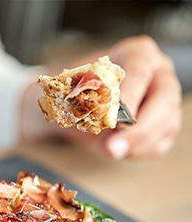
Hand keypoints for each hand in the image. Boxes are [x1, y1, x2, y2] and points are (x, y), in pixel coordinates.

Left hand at [21, 35, 181, 159]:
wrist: (72, 102)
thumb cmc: (75, 87)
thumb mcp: (70, 84)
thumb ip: (80, 94)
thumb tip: (85, 112)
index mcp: (138, 54)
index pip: (140, 69)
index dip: (130, 93)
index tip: (115, 116)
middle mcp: (158, 73)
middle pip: (164, 98)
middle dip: (139, 128)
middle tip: (113, 147)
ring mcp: (166, 98)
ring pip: (166, 123)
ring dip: (138, 143)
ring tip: (111, 151)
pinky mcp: (164, 123)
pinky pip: (160, 142)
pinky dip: (140, 151)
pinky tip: (119, 151)